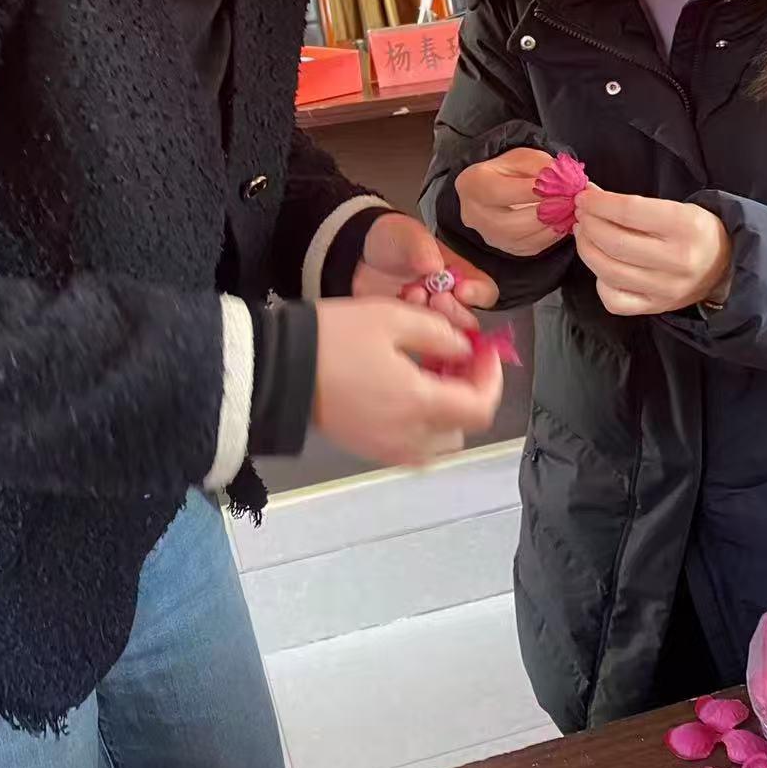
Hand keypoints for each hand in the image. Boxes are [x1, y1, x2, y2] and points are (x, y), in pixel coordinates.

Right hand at [312, 298, 503, 466]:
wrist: (275, 368)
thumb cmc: (333, 338)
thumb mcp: (392, 317)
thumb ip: (439, 334)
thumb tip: (464, 350)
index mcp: (419, 404)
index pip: (481, 408)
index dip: (492, 378)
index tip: (484, 350)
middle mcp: (408, 437)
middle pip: (464, 428)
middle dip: (471, 392)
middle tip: (457, 359)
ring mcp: (387, 449)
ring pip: (440, 442)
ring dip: (447, 412)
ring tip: (430, 376)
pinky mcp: (367, 449)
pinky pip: (413, 447)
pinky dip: (423, 424)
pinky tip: (406, 392)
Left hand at [355, 212, 497, 328]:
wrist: (358, 253)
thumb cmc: (393, 241)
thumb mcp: (407, 234)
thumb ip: (421, 246)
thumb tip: (435, 265)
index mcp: (460, 275)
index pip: (484, 292)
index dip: (478, 294)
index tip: (462, 289)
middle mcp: (449, 301)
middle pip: (467, 320)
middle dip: (453, 311)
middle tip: (436, 298)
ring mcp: (428, 318)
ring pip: (443, 333)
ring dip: (430, 318)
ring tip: (411, 294)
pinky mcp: (408, 330)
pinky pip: (415, 340)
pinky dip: (408, 326)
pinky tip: (398, 306)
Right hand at [455, 148, 562, 257]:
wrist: (491, 191)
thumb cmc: (506, 171)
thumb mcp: (521, 158)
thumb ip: (540, 166)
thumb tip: (564, 181)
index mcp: (474, 185)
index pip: (505, 192)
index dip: (536, 191)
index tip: (563, 186)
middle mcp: (476, 216)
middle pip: (515, 222)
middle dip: (548, 212)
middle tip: (572, 201)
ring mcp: (491, 236)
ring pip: (526, 238)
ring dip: (554, 225)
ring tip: (572, 210)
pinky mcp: (507, 249)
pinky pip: (534, 246)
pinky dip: (553, 235)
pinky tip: (565, 221)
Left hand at [573, 187, 732, 316]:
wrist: (724, 266)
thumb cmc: (695, 231)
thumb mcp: (675, 207)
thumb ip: (633, 205)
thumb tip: (590, 195)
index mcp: (686, 226)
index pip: (629, 212)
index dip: (599, 203)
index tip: (584, 198)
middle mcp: (678, 261)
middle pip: (615, 243)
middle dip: (589, 225)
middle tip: (582, 215)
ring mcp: (666, 289)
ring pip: (609, 272)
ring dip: (587, 249)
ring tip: (584, 234)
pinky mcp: (655, 307)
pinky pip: (614, 300)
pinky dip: (600, 282)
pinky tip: (601, 267)